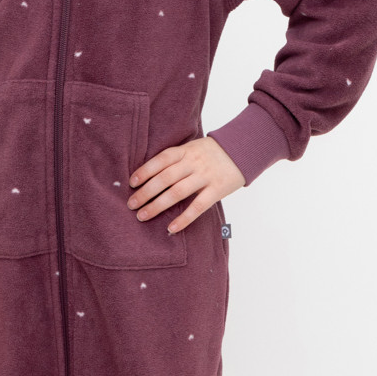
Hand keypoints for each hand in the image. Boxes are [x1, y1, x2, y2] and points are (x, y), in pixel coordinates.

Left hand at [126, 135, 244, 233]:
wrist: (245, 148)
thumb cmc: (212, 151)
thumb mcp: (193, 147)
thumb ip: (176, 158)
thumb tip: (150, 174)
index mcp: (186, 150)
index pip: (161, 160)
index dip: (145, 171)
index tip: (131, 183)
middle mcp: (194, 162)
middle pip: (165, 178)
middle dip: (145, 192)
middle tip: (131, 204)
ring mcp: (206, 176)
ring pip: (177, 192)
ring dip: (157, 205)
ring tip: (143, 216)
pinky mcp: (217, 190)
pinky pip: (198, 206)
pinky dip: (184, 218)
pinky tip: (171, 228)